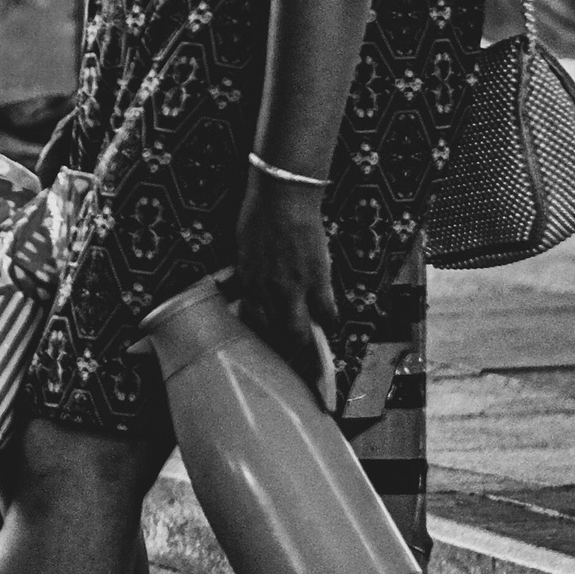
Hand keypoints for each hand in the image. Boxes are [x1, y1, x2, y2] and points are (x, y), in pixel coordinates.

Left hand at [232, 171, 339, 408]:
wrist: (283, 197)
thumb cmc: (258, 217)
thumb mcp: (244, 250)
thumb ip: (248, 275)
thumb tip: (249, 292)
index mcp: (248, 285)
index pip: (252, 326)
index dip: (261, 345)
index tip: (266, 358)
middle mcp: (268, 294)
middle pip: (277, 339)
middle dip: (287, 362)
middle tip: (296, 376)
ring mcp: (294, 290)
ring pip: (301, 335)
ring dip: (309, 353)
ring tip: (316, 367)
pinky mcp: (318, 281)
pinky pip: (327, 313)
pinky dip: (330, 324)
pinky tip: (331, 330)